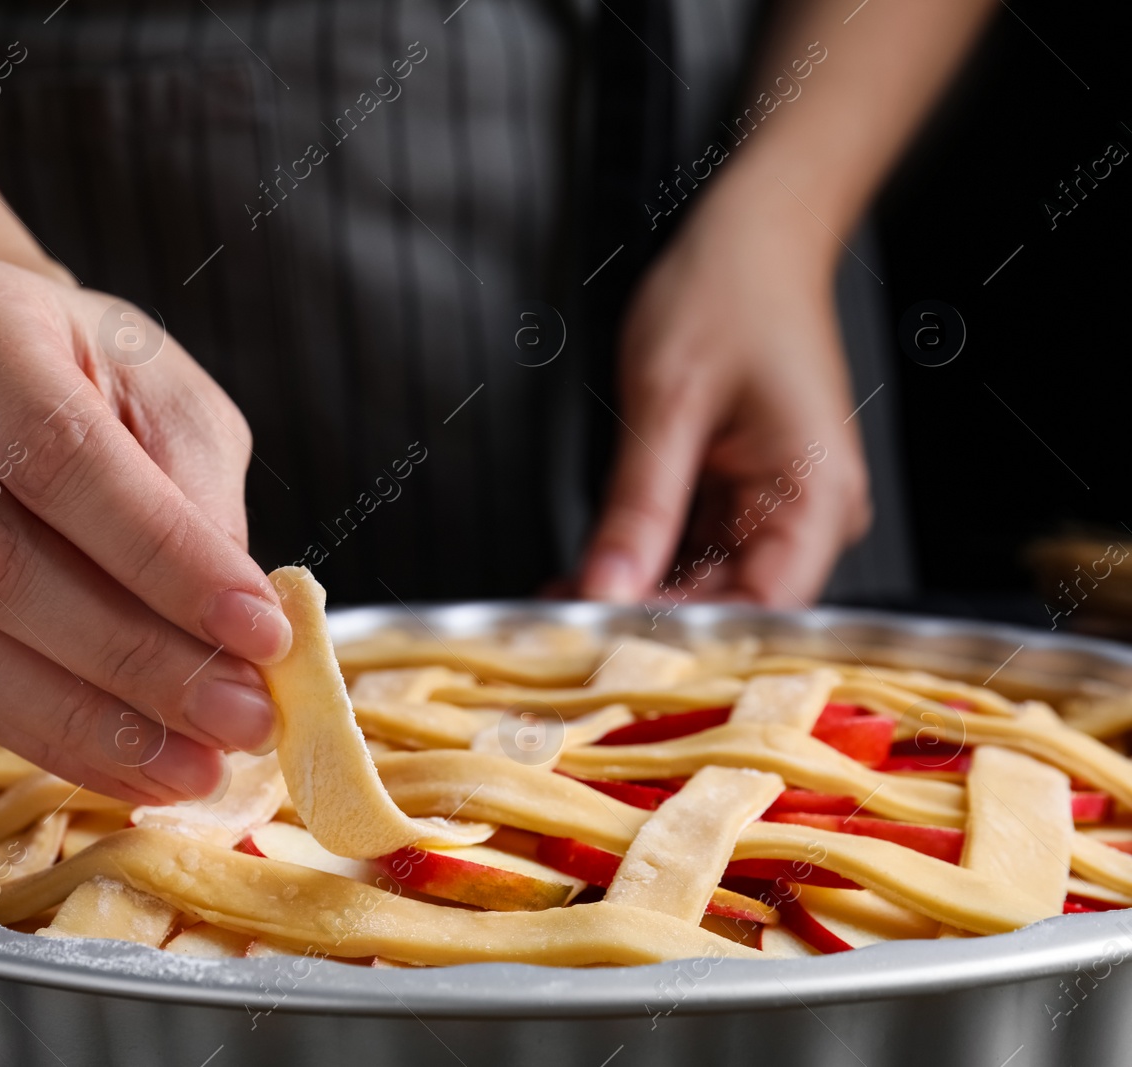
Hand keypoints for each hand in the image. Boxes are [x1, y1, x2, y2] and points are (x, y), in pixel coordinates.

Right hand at [0, 258, 289, 804]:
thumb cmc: (84, 373)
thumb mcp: (163, 396)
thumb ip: (194, 496)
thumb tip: (239, 631)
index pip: (60, 455)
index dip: (164, 558)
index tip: (261, 633)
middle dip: (136, 659)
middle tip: (241, 720)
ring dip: (87, 722)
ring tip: (193, 765)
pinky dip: (38, 734)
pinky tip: (124, 765)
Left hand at [578, 195, 872, 606]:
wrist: (755, 238)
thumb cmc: (727, 293)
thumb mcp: (667, 403)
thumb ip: (638, 508)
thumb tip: (603, 591)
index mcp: (817, 496)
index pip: (764, 613)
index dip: (685, 643)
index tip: (607, 655)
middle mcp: (813, 516)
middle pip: (732, 607)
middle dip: (644, 624)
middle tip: (557, 637)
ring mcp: (783, 511)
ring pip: (706, 586)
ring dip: (634, 599)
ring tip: (556, 610)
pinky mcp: (749, 501)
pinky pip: (695, 553)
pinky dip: (641, 566)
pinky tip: (583, 577)